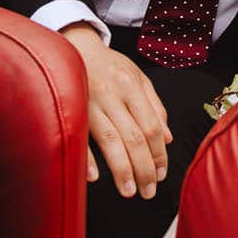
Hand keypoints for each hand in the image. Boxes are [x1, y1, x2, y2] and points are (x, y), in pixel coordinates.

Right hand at [62, 23, 171, 198]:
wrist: (74, 46)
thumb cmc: (109, 66)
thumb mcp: (138, 78)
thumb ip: (155, 106)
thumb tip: (167, 138)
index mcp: (131, 87)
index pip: (151, 126)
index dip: (158, 153)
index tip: (161, 174)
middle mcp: (112, 95)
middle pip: (133, 137)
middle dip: (143, 168)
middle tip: (148, 191)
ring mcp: (90, 103)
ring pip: (110, 141)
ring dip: (122, 170)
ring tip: (129, 191)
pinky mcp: (70, 109)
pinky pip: (79, 136)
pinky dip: (87, 157)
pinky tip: (95, 176)